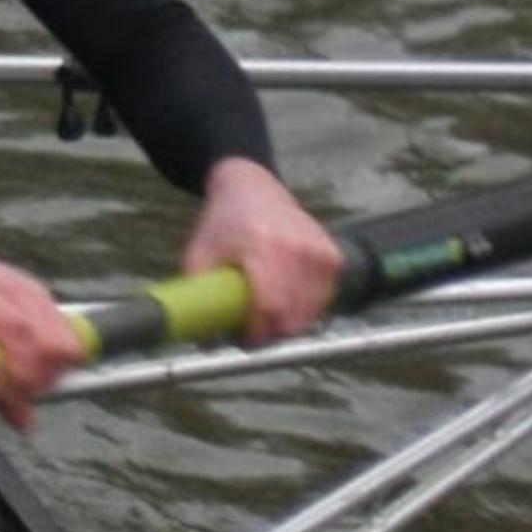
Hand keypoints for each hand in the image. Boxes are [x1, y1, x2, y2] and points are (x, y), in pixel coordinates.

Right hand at [0, 211, 87, 426]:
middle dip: (47, 376)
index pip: (66, 337)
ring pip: (15, 334)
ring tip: (17, 396)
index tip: (52, 389)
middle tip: (32, 397)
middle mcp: (12, 293)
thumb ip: (9, 369)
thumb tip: (25, 421)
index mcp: (31, 295)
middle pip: (46, 339)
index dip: (65, 370)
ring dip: (22, 369)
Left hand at [181, 153, 344, 343]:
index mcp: (262, 245)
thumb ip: (199, 297)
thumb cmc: (222, 224)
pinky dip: (305, 305)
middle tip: (252, 327)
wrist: (252, 188)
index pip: (270, 305)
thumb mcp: (198, 255)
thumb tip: (208, 343)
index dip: (257, 332)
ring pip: (310, 312)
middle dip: (271, 331)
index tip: (243, 338)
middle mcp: (297, 248)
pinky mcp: (333, 256)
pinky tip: (286, 291)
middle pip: (292, 315)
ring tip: (266, 305)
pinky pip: (322, 299)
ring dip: (289, 320)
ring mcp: (320, 251)